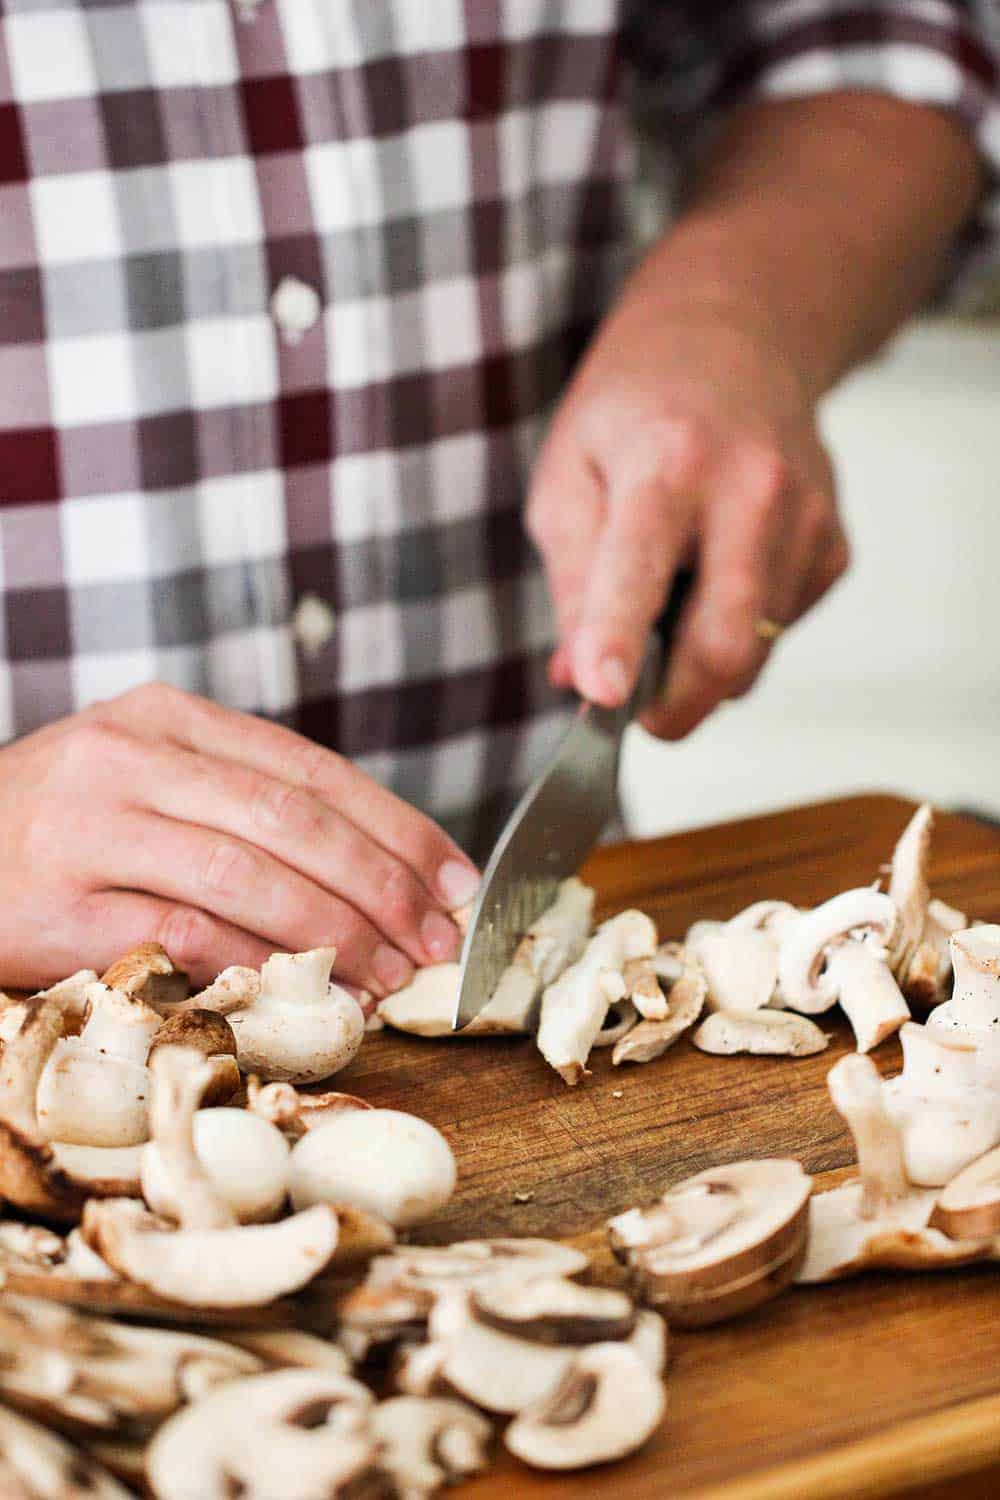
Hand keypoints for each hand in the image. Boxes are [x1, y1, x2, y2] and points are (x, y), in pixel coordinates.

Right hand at [0, 684, 478, 991]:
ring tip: (391, 975)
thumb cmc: (59, 824)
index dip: (397, 827)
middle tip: (436, 940)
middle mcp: (132, 757)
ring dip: (335, 933)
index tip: (455, 879)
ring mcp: (91, 826)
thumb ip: (240, 803)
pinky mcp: (59, 903)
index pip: (311, 770)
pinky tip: (312, 993)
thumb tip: (372, 870)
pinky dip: (258, 964)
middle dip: (382, 886)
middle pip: (291, 821)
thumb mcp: (147, 778)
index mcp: (170, 718)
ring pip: (245, 875)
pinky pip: (182, 933)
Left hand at [525, 268, 848, 738]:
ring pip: (755, 652)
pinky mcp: (835, 547)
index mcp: (668, 460)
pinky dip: (739, 631)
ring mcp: (807, 518)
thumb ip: (572, 584)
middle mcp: (752, 488)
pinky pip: (781, 631)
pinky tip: (717, 574)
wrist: (735, 338)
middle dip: (676, 706)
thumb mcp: (567, 478)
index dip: (617, 638)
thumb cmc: (634, 410)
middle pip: (725, 644)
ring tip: (670, 599)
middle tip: (638, 715)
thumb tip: (579, 678)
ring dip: (701, 663)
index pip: (641, 566)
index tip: (604, 695)